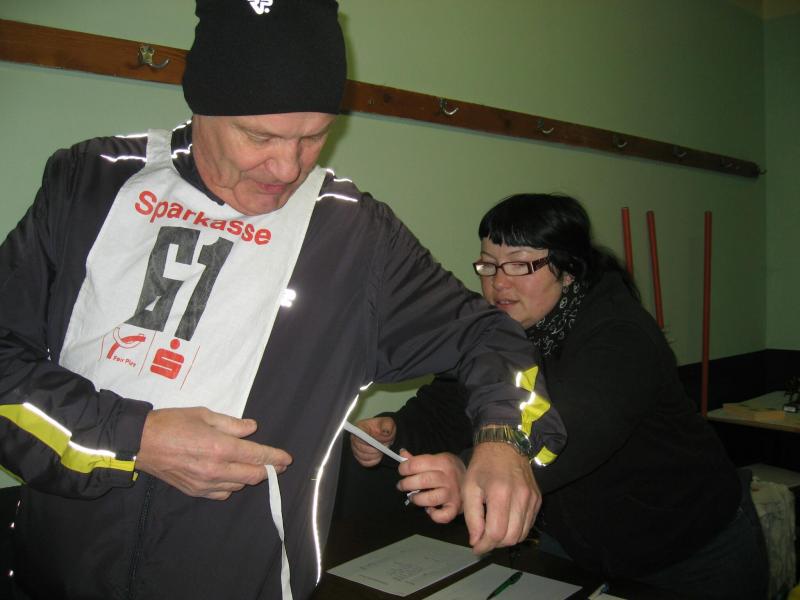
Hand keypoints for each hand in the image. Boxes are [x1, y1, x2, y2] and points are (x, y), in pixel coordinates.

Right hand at [135, 407, 291, 499]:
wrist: (141, 442)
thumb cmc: (172, 423)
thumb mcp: (205, 415)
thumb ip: (232, 424)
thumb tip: (252, 429)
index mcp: (220, 447)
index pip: (257, 456)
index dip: (275, 458)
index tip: (286, 459)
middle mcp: (216, 469)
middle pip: (253, 476)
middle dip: (269, 470)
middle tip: (278, 465)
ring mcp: (205, 483)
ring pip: (238, 486)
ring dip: (249, 477)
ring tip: (252, 466)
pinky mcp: (195, 491)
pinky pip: (221, 493)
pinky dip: (231, 486)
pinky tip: (231, 476)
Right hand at [350, 416, 396, 466]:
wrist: (382, 432)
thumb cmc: (382, 427)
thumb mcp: (387, 423)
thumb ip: (387, 427)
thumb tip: (386, 433)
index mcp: (359, 427)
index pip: (360, 436)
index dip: (370, 441)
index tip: (380, 443)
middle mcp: (355, 438)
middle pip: (361, 448)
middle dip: (374, 449)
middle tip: (384, 448)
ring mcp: (356, 448)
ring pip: (363, 456)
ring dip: (374, 455)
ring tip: (382, 451)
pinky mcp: (359, 456)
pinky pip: (365, 462)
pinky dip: (373, 461)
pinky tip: (379, 456)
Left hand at [397, 450, 465, 523]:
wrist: (474, 479)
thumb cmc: (450, 469)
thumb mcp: (437, 459)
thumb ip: (419, 459)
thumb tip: (402, 454)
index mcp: (442, 462)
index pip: (416, 464)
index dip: (404, 468)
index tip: (402, 472)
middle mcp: (448, 477)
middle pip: (422, 481)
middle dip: (406, 484)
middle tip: (402, 486)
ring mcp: (453, 493)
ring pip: (430, 499)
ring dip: (417, 499)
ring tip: (414, 497)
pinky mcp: (456, 508)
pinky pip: (443, 516)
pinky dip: (434, 515)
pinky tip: (430, 509)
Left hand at [462, 443, 539, 554]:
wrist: (504, 446)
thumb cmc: (483, 466)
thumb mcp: (469, 488)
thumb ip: (472, 517)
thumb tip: (476, 541)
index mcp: (500, 493)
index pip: (496, 533)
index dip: (485, 545)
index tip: (476, 547)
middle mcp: (520, 497)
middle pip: (511, 537)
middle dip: (495, 544)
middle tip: (483, 540)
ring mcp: (532, 499)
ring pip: (521, 534)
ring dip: (506, 539)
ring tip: (492, 531)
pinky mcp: (537, 499)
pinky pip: (528, 524)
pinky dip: (516, 529)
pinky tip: (504, 522)